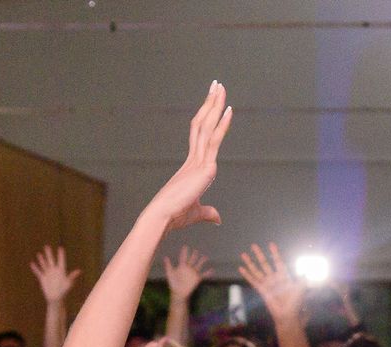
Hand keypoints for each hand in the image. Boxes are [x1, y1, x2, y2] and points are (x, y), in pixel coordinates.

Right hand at [29, 244, 80, 303]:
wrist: (56, 298)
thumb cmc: (64, 291)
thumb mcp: (68, 283)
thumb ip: (72, 276)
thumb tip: (79, 271)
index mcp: (61, 271)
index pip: (61, 261)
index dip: (61, 255)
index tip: (60, 248)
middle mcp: (54, 271)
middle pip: (51, 260)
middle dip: (49, 254)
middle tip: (47, 246)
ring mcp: (48, 274)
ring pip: (44, 265)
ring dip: (41, 260)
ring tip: (39, 254)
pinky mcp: (43, 278)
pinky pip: (38, 272)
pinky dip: (35, 268)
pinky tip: (32, 263)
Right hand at [143, 82, 232, 235]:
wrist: (163, 217)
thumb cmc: (175, 216)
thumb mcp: (197, 212)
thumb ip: (208, 212)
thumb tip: (218, 218)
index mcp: (191, 166)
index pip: (200, 135)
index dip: (206, 118)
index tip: (212, 102)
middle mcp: (193, 159)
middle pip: (203, 123)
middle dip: (210, 103)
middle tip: (216, 84)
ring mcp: (198, 160)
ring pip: (207, 126)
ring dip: (215, 105)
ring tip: (220, 86)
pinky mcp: (204, 167)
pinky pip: (214, 141)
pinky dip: (222, 124)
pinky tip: (228, 110)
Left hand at [163, 245, 210, 300]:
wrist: (178, 292)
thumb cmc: (173, 283)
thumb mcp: (170, 273)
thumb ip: (168, 265)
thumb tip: (165, 257)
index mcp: (181, 266)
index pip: (183, 257)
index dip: (184, 252)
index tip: (186, 246)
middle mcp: (188, 269)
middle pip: (192, 260)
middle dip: (194, 255)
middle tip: (195, 251)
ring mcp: (193, 273)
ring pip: (198, 265)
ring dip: (202, 261)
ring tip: (205, 257)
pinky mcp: (197, 278)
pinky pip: (204, 275)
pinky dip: (208, 273)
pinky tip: (212, 270)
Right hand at [236, 242, 306, 319]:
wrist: (288, 314)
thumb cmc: (295, 302)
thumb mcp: (301, 288)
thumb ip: (302, 279)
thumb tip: (306, 271)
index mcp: (284, 276)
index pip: (278, 262)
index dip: (275, 254)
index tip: (271, 244)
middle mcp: (274, 279)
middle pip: (265, 264)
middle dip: (259, 255)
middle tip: (254, 245)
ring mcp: (267, 284)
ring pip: (257, 271)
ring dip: (250, 263)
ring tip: (243, 254)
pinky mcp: (261, 290)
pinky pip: (253, 281)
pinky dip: (247, 275)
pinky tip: (241, 268)